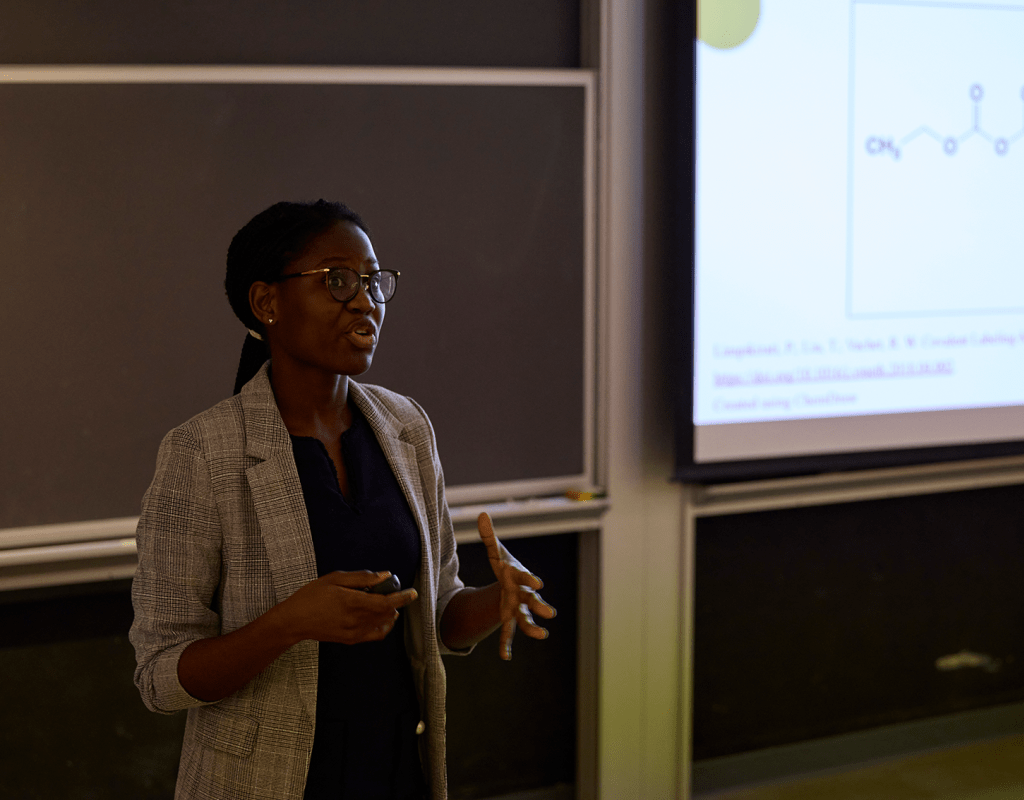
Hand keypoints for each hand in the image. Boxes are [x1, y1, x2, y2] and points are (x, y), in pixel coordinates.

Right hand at [281, 570, 417, 644]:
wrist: (295, 621)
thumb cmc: (312, 596)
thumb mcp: (335, 578)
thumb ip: (362, 578)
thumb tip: (385, 576)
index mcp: (352, 602)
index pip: (386, 602)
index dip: (402, 597)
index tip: (413, 592)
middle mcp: (355, 620)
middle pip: (387, 613)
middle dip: (396, 602)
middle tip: (393, 591)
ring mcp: (354, 633)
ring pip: (383, 624)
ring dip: (390, 613)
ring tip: (384, 602)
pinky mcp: (351, 640)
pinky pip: (375, 635)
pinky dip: (383, 625)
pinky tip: (380, 617)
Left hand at [477, 512, 555, 659]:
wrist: (509, 585)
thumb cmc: (505, 568)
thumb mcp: (495, 553)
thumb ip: (489, 536)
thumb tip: (482, 513)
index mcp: (519, 577)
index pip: (525, 577)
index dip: (530, 579)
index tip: (538, 582)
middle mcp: (522, 594)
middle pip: (532, 600)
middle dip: (540, 606)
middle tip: (550, 613)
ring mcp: (518, 609)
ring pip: (526, 620)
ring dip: (532, 628)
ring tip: (542, 635)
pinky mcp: (510, 620)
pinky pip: (508, 634)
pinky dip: (506, 645)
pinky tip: (504, 657)